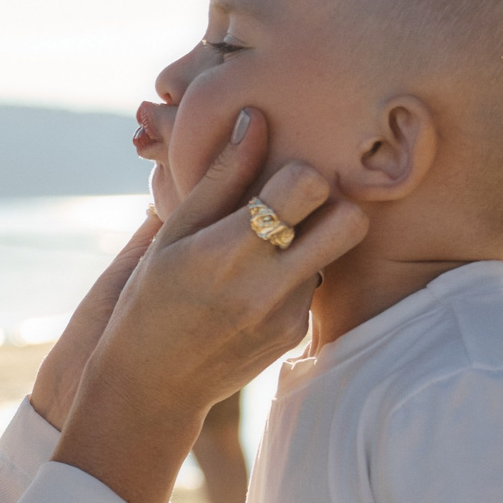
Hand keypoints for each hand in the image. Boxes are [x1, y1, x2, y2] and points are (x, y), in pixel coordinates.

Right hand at [50, 110, 366, 502]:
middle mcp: (268, 284)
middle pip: (350, 220)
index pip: (309, 186)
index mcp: (230, 250)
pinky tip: (255, 285)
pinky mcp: (296, 333)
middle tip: (296, 205)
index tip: (276, 180)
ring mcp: (289, 313)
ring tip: (265, 248)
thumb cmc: (151, 297)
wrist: (152, 384)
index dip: (298, 174)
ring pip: (335, 251)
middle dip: (331, 203)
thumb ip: (220, 176)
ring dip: (309, 240)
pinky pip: (317, 283)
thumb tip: (256, 117)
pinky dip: (295, 273)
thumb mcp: (173, 233)